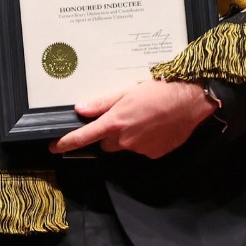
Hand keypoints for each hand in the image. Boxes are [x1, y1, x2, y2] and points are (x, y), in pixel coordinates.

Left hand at [48, 78, 213, 158]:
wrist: (190, 100)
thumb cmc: (159, 91)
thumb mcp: (126, 91)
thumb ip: (101, 102)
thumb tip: (81, 109)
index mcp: (115, 122)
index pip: (84, 137)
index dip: (67, 143)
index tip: (55, 147)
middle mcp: (126, 140)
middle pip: (106, 143)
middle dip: (109, 133)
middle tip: (123, 116)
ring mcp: (141, 149)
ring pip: (124, 146)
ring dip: (127, 137)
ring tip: (143, 118)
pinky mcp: (154, 154)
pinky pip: (141, 150)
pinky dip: (143, 140)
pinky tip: (154, 126)